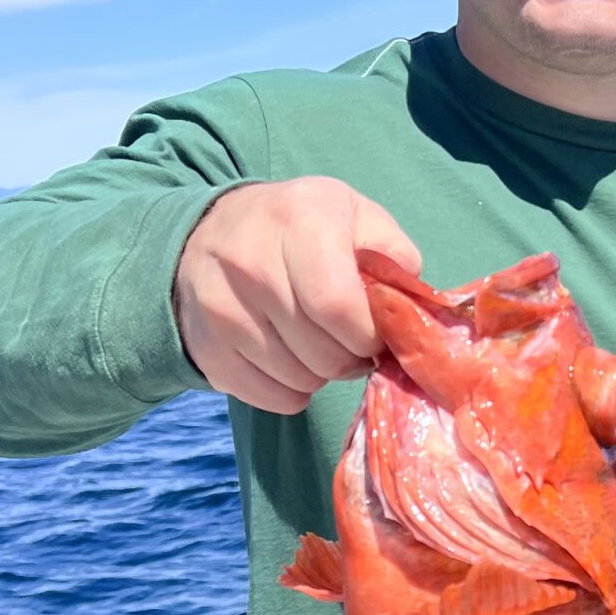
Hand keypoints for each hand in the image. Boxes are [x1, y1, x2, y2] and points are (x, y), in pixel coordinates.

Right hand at [173, 177, 423, 412]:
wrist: (212, 232)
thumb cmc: (301, 227)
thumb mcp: (355, 216)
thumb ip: (393, 256)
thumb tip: (409, 311)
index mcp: (298, 220)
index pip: (339, 306)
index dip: (368, 335)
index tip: (373, 332)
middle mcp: (249, 260)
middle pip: (322, 352)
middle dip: (350, 358)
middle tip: (348, 340)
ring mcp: (219, 306)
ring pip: (298, 380)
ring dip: (321, 373)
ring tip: (317, 343)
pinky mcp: (206, 347)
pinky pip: (271, 398)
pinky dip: (292, 391)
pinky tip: (290, 359)